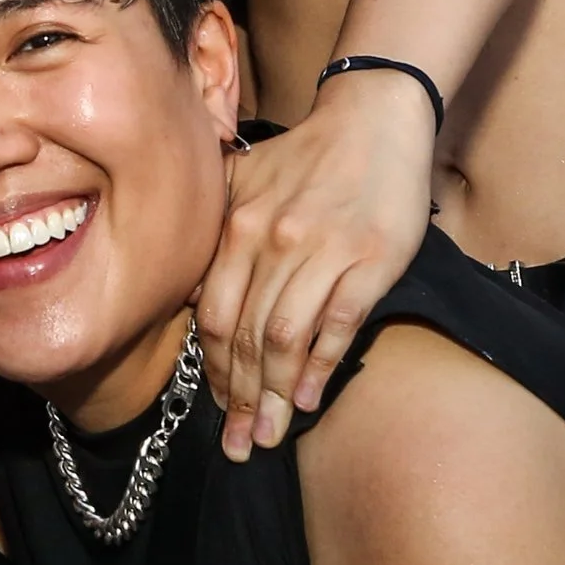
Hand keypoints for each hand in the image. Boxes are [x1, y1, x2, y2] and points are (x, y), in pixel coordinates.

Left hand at [196, 70, 435, 456]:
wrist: (372, 118)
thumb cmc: (307, 155)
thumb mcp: (246, 179)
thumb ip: (217, 228)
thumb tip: (191, 287)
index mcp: (238, 227)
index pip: (213, 315)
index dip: (213, 371)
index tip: (218, 412)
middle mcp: (273, 242)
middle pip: (244, 336)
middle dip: (239, 399)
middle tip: (240, 446)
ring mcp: (322, 251)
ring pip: (284, 337)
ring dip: (274, 395)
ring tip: (271, 435)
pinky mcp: (370, 259)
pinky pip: (337, 322)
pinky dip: (320, 365)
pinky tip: (308, 398)